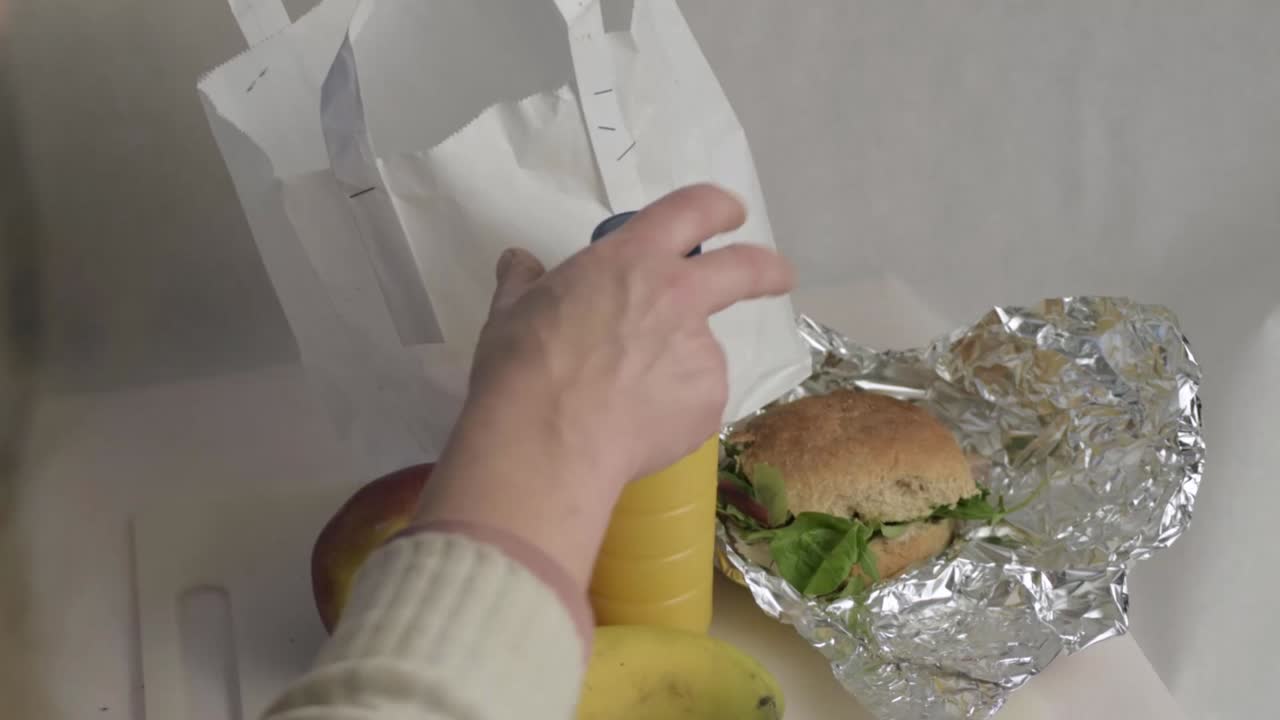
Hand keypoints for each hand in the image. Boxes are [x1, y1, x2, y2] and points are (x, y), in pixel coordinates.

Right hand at [416, 184, 794, 587]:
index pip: (691, 210)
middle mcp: (679, 295)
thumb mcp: (511, 312)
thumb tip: (518, 261)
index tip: (730, 213)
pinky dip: (674, 411)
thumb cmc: (522, 366)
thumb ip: (524, 281)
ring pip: (703, 351)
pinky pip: (696, 400)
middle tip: (777, 276)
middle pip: (746, 267)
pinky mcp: (711, 399)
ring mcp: (702, 349)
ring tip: (627, 405)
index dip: (716, 207)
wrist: (548, 439)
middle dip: (769, 269)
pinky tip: (637, 430)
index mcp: (632, 259)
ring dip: (680, 369)